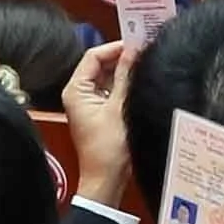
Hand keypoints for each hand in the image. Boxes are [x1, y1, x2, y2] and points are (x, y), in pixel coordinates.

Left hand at [59, 40, 135, 209]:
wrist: (107, 180)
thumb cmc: (108, 148)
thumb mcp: (119, 107)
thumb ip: (125, 76)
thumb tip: (134, 50)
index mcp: (76, 89)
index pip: (93, 56)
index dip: (115, 47)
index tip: (137, 43)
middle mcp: (79, 93)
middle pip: (100, 65)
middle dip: (122, 58)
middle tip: (146, 51)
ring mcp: (89, 103)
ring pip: (108, 78)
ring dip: (125, 71)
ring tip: (147, 64)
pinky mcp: (100, 113)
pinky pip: (112, 91)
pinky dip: (125, 85)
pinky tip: (141, 82)